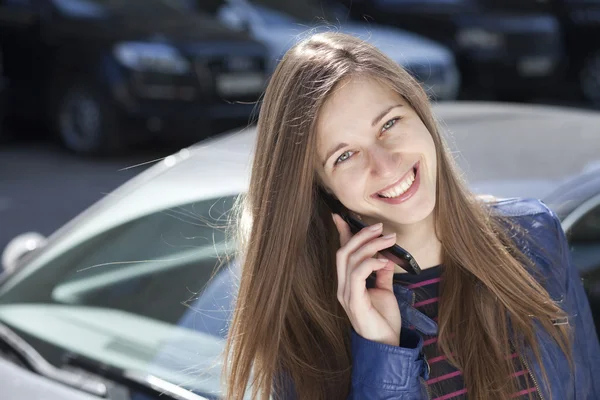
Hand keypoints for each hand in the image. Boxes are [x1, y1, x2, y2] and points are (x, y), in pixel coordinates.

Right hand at [332, 214, 401, 346]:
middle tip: (379, 227)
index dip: (342, 233)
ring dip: (370, 245)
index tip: (342, 216)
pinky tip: (383, 261)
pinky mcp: (354, 301)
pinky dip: (370, 262)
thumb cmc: (383, 320)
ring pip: (349, 258)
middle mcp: (343, 286)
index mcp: (348, 282)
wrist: (385, 345)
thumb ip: (382, 273)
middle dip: (360, 234)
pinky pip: (357, 274)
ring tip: (388, 239)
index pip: (343, 253)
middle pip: (344, 251)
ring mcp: (346, 293)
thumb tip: (385, 256)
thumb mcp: (385, 290)